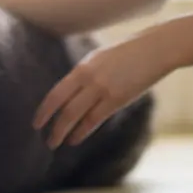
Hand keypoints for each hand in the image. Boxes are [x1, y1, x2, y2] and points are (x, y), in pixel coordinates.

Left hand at [33, 30, 172, 148]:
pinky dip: (82, 131)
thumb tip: (72, 93)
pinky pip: (94, 120)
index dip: (44, 110)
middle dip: (52, 125)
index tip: (36, 123)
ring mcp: (103, 89)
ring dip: (64, 132)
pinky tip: (74, 139)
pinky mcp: (118, 99)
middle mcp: (89, 78)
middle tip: (46, 139)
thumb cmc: (128, 52)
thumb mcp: (100, 59)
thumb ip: (85, 75)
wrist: (156, 49)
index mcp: (82, 67)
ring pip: (76, 115)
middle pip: (63, 107)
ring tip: (56, 143)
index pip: (56, 93)